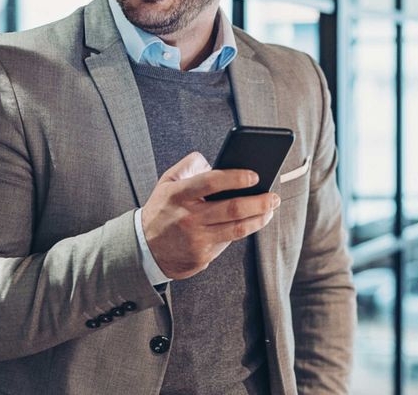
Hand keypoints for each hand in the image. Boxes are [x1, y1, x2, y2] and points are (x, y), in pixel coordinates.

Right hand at [141, 151, 280, 279]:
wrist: (144, 249)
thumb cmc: (161, 210)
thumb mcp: (166, 182)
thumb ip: (188, 165)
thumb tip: (213, 160)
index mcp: (178, 195)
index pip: (211, 182)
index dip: (236, 177)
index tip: (255, 175)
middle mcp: (188, 217)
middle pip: (232, 209)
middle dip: (259, 202)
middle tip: (274, 196)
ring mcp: (196, 239)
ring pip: (237, 229)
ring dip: (259, 219)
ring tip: (270, 210)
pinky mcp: (201, 256)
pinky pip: (228, 242)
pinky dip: (241, 231)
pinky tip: (251, 223)